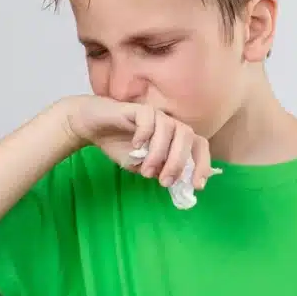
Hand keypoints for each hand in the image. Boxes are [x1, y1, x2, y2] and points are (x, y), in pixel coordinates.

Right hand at [60, 95, 214, 189]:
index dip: (202, 164)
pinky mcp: (139, 108)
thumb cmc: (120, 146)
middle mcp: (170, 125)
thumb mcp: (142, 166)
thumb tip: (175, 182)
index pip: (199, 146)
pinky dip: (145, 134)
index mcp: (176, 138)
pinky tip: (135, 145)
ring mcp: (156, 115)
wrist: (94, 128)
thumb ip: (159, 172)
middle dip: (179, 162)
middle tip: (164, 181)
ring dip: (160, 153)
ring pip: (170, 128)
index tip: (196, 186)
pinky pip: (149, 118)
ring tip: (145, 170)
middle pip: (189, 137)